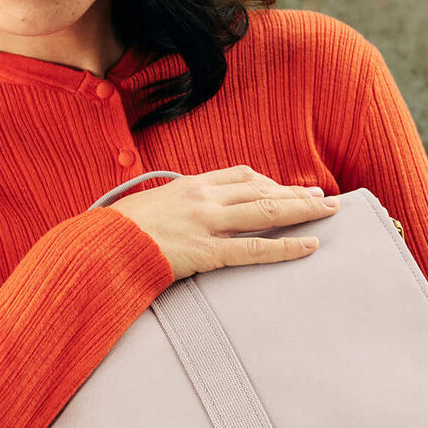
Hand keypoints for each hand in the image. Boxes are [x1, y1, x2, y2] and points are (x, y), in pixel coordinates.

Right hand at [107, 164, 337, 280]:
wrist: (99, 248)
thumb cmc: (117, 232)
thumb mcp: (147, 207)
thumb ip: (174, 207)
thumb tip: (185, 215)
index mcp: (189, 184)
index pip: (241, 176)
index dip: (270, 182)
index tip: (288, 188)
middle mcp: (203, 198)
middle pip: (261, 189)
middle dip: (296, 193)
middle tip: (323, 197)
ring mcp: (206, 223)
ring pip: (266, 211)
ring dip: (302, 210)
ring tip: (328, 213)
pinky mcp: (207, 251)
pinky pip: (255, 248)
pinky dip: (286, 246)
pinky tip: (309, 245)